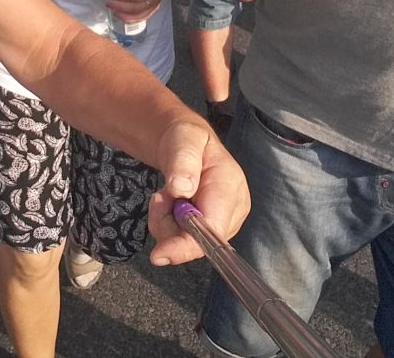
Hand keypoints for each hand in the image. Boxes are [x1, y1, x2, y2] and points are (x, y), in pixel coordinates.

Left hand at [147, 119, 249, 265]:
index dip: (187, 246)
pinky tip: (172, 204)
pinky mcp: (212, 228)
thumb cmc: (186, 139)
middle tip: (160, 197)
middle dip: (170, 225)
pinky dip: (170, 226)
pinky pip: (185, 240)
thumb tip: (182, 188)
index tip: (159, 254)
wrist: (185, 145)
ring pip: (188, 243)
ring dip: (167, 223)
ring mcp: (224, 221)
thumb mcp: (182, 140)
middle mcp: (234, 209)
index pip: (213, 229)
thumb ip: (183, 161)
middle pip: (199, 241)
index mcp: (230, 186)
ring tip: (165, 195)